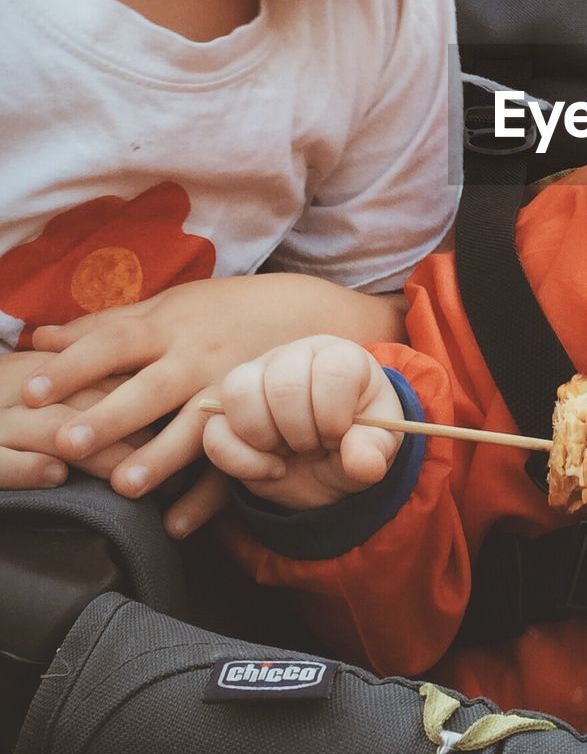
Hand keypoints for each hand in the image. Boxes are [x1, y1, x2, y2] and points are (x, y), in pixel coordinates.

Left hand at [21, 275, 402, 527]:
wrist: (311, 313)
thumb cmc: (228, 310)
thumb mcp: (171, 306)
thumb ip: (107, 324)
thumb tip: (39, 339)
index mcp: (171, 327)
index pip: (115, 342)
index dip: (73, 365)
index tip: (30, 390)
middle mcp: (198, 359)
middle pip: (150, 388)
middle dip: (111, 416)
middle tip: (69, 442)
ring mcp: (230, 391)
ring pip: (194, 428)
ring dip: (160, 458)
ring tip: (126, 487)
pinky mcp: (256, 422)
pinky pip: (234, 463)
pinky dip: (208, 497)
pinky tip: (178, 525)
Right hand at [204, 335, 403, 510]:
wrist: (330, 461)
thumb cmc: (358, 440)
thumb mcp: (378, 447)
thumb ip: (374, 451)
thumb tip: (364, 465)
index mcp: (339, 356)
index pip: (332, 371)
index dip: (334, 415)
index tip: (340, 435)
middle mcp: (294, 357)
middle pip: (283, 384)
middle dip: (302, 431)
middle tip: (316, 446)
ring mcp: (255, 378)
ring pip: (239, 393)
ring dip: (266, 438)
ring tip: (290, 451)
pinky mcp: (225, 411)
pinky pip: (214, 430)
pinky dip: (240, 460)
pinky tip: (270, 468)